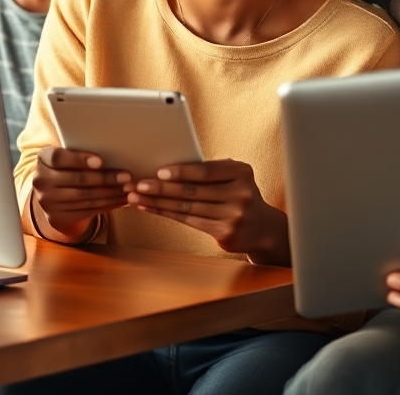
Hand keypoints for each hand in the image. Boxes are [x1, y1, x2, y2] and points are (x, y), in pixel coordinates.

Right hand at [31, 148, 129, 241]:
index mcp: (43, 159)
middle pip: (78, 179)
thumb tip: (114, 149)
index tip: (100, 161)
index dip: (79, 159)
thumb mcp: (67, 157)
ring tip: (129, 189)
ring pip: (86, 197)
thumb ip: (80, 153)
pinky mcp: (57, 217)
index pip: (59, 158)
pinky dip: (108, 205)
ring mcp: (48, 201)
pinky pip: (88, 210)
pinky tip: (122, 201)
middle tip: (127, 177)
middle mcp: (41, 181)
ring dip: (111, 193)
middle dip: (106, 178)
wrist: (53, 195)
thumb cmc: (67, 168)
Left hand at [126, 159, 289, 264]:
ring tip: (137, 198)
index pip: (205, 171)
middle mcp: (240, 194)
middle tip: (139, 185)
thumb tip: (170, 166)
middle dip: (162, 188)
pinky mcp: (225, 233)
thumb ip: (211, 171)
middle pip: (193, 191)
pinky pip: (189, 221)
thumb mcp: (234, 176)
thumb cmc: (239, 194)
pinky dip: (167, 214)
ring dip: (158, 202)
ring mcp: (233, 216)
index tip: (159, 172)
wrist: (262, 227)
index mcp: (241, 172)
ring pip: (187, 207)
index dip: (181, 172)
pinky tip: (151, 209)